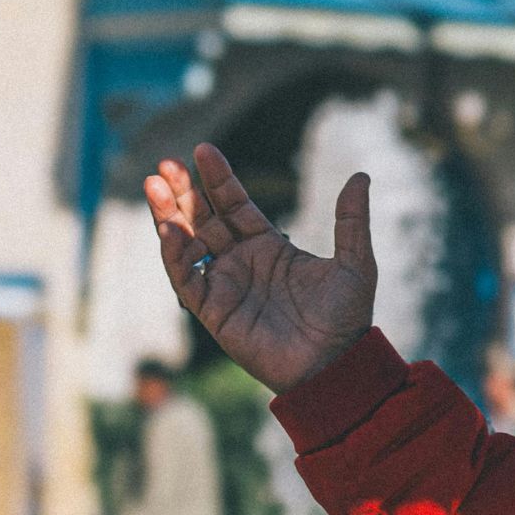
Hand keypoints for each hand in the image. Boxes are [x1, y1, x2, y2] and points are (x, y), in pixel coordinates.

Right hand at [143, 145, 375, 394]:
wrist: (335, 364)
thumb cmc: (347, 318)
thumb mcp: (355, 262)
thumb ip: (352, 220)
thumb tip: (361, 175)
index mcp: (270, 246)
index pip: (235, 205)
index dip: (218, 179)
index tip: (203, 150)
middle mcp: (242, 263)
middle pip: (203, 219)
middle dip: (183, 192)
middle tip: (165, 164)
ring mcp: (225, 286)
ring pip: (186, 244)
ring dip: (168, 216)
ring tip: (154, 186)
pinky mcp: (214, 312)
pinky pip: (186, 279)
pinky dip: (174, 254)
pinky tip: (169, 229)